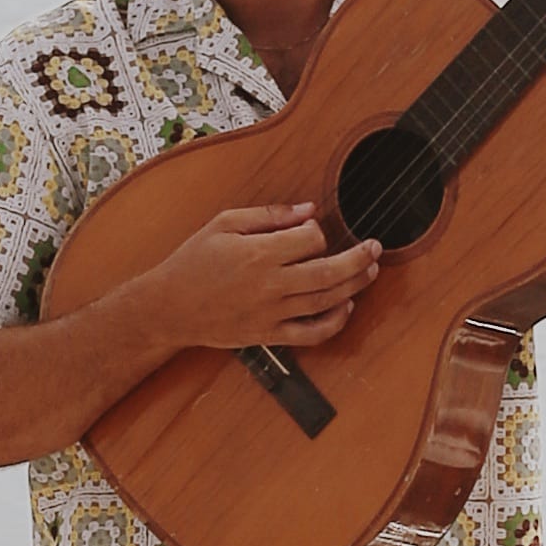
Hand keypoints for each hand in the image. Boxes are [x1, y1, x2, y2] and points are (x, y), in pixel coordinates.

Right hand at [143, 200, 383, 357]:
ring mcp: (271, 313)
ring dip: (354, 286)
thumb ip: (269, 215)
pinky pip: (312, 333)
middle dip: (358, 258)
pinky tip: (346, 307)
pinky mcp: (269, 334)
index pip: (310, 240)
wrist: (170, 307)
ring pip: (326, 302)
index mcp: (258, 254)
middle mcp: (269, 285)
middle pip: (329, 272)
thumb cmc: (193, 261)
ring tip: (370, 271)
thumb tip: (308, 210)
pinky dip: (335, 322)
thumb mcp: (224, 224)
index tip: (310, 229)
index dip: (317, 231)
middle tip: (375, 248)